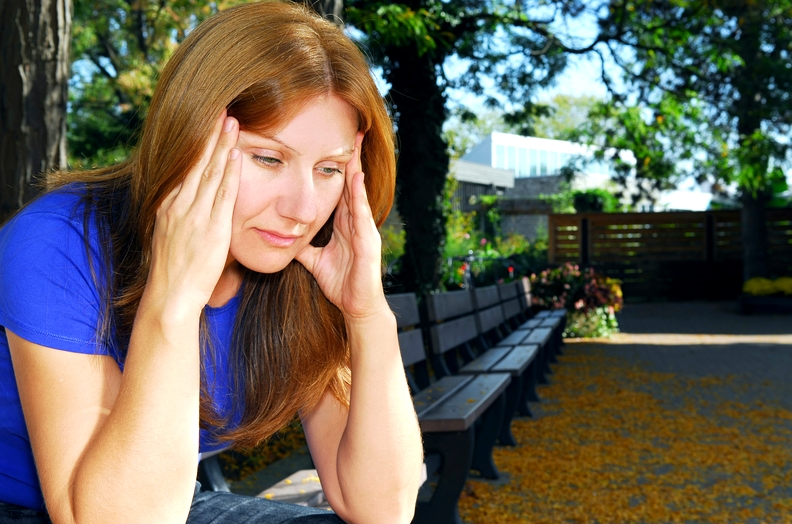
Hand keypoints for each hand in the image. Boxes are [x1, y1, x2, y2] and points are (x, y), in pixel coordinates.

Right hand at [146, 111, 241, 313]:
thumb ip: (183, 217)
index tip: (207, 123)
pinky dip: (229, 173)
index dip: (198, 144)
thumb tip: (194, 205)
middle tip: (221, 110)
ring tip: (231, 122)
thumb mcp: (171, 237)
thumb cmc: (175, 272)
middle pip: (197, 163)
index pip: (185, 167)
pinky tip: (236, 155)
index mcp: (168, 206)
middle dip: (210, 135)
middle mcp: (178, 206)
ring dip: (221, 145)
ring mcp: (194, 216)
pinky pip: (222, 195)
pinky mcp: (211, 230)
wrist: (170, 297)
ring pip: (210, 173)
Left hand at [295, 133, 388, 320]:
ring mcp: (365, 230)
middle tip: (352, 131)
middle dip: (352, 159)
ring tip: (354, 145)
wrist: (357, 308)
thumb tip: (282, 237)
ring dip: (356, 169)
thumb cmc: (341, 284)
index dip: (336, 167)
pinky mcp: (369, 241)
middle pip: (352, 184)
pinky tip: (355, 178)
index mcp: (345, 225)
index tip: (332, 144)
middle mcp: (357, 222)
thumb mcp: (315, 260)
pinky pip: (362, 214)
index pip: (340, 189)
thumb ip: (301, 247)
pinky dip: (359, 195)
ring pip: (358, 193)